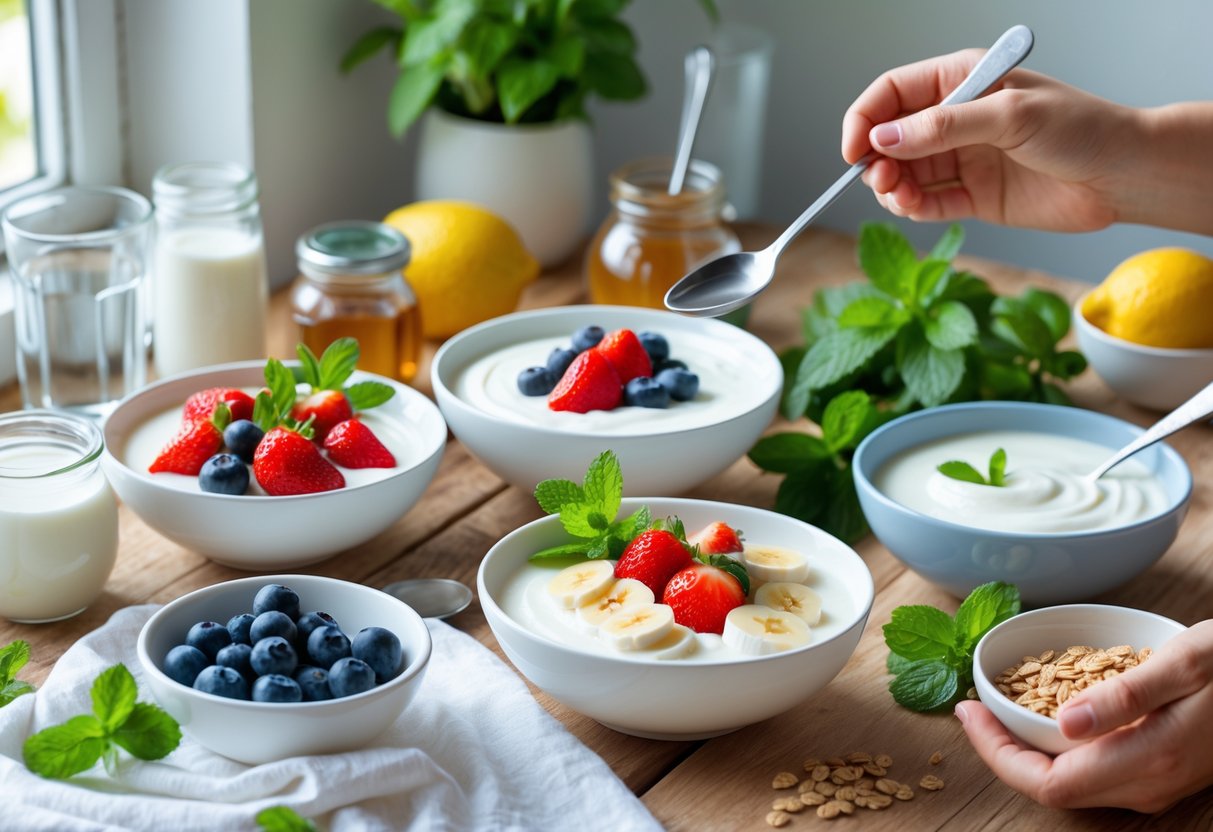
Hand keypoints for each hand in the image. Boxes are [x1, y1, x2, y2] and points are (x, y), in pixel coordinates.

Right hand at [841, 49, 1143, 231]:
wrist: (1124, 176)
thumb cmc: (1081, 129)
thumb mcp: (1009, 116)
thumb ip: (943, 127)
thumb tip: (884, 137)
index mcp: (964, 81)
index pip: (893, 92)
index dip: (865, 118)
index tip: (854, 150)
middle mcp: (957, 118)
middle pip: (891, 136)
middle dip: (876, 159)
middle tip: (880, 179)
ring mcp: (963, 158)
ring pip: (904, 173)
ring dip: (891, 187)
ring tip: (899, 197)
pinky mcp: (973, 196)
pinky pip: (928, 202)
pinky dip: (912, 208)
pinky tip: (914, 208)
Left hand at [955, 619, 1212, 811]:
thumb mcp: (1184, 663)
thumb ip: (1123, 695)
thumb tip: (1063, 724)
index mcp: (1145, 761)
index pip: (1045, 783)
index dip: (996, 754)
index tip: (968, 712)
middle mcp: (1147, 784)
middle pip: (1052, 789)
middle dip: (1003, 752)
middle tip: (973, 708)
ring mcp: (1156, 784)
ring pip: (1072, 784)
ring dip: (1027, 751)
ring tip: (996, 709)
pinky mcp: (1161, 771)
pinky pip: (1094, 772)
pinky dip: (1057, 749)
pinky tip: (1043, 714)